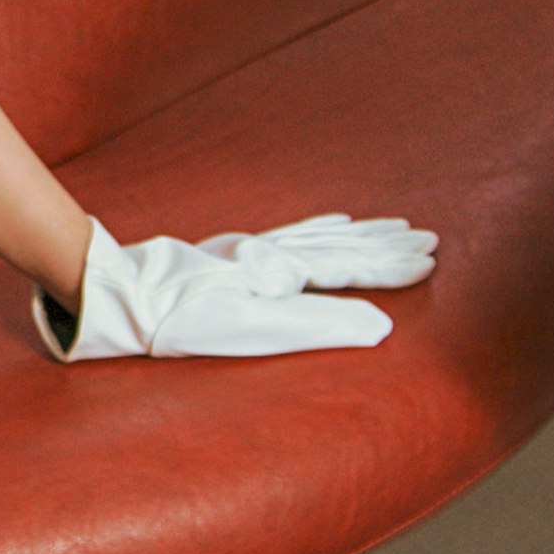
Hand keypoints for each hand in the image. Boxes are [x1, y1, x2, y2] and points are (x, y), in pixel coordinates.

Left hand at [34, 216, 436, 363]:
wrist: (122, 293)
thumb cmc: (183, 321)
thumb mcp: (252, 330)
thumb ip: (317, 327)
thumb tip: (381, 328)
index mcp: (284, 275)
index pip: (351, 266)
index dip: (391, 265)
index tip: (431, 258)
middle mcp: (273, 258)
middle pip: (342, 246)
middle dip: (385, 245)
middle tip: (427, 238)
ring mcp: (253, 254)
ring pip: (320, 237)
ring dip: (358, 234)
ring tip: (390, 227)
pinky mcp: (232, 257)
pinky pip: (292, 235)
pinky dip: (320, 228)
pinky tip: (331, 223)